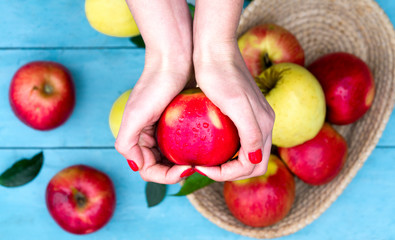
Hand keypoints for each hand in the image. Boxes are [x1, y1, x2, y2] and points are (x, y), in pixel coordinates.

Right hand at [115, 57, 193, 183]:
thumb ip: (127, 143)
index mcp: (136, 137)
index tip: (187, 168)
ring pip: (174, 156)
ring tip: (202, 162)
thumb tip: (137, 166)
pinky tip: (206, 148)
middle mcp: (149, 135)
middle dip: (176, 172)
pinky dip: (193, 149)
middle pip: (161, 166)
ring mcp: (164, 129)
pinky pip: (185, 142)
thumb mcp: (136, 114)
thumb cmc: (155, 84)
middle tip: (195, 167)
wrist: (174, 57)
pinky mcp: (179, 120)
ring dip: (184, 163)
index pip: (148, 170)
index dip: (165, 176)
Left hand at [193, 42, 274, 181]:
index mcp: (263, 125)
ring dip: (230, 163)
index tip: (204, 168)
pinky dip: (228, 150)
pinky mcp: (245, 111)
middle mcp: (264, 123)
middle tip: (205, 169)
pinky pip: (241, 139)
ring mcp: (255, 117)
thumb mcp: (234, 104)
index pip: (253, 165)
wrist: (214, 48)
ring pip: (248, 152)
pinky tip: (210, 145)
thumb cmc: (219, 74)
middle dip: (231, 172)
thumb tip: (254, 159)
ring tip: (207, 161)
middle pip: (254, 163)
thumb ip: (251, 132)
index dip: (228, 173)